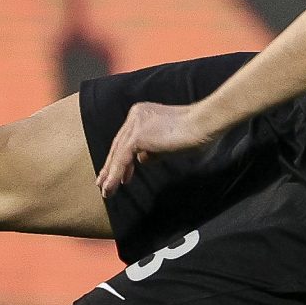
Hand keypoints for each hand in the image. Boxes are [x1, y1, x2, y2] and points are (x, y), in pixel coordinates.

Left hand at [94, 101, 220, 195]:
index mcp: (143, 113)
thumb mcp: (169, 143)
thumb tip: (143, 159)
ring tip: (106, 191)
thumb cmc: (195, 132)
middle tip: (102, 183)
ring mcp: (135, 124)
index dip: (121, 158)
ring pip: (118, 153)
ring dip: (111, 174)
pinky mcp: (137, 135)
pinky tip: (111, 187)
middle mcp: (136, 115)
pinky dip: (116, 175)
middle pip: (119, 145)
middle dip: (111, 166)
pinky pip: (122, 159)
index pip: (128, 139)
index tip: (121, 174)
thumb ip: (154, 149)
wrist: (202, 124)